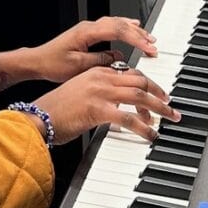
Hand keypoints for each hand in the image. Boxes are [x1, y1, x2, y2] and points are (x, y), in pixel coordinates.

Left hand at [25, 16, 156, 83]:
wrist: (37, 61)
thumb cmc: (52, 64)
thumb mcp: (78, 66)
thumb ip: (100, 61)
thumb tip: (119, 57)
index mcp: (86, 32)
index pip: (117, 30)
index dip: (135, 38)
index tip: (148, 48)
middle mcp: (88, 27)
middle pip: (119, 24)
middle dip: (139, 34)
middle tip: (153, 45)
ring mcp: (88, 29)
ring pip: (116, 23)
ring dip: (133, 30)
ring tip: (148, 38)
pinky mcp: (87, 34)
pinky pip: (110, 26)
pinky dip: (124, 27)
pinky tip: (133, 27)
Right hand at [32, 65, 179, 144]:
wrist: (37, 117)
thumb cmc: (55, 110)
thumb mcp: (79, 93)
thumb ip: (99, 93)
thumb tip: (118, 106)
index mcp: (95, 72)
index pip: (130, 72)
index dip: (148, 84)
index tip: (158, 94)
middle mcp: (99, 78)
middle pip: (140, 81)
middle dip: (160, 94)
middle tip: (170, 106)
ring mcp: (99, 93)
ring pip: (139, 96)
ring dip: (159, 108)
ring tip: (169, 118)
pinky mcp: (98, 110)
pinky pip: (130, 119)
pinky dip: (144, 128)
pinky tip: (151, 135)